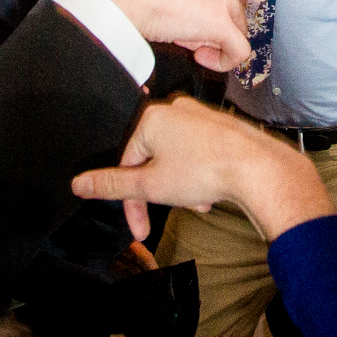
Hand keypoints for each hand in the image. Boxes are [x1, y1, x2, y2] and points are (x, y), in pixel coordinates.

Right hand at [72, 95, 330, 242]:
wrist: (257, 167)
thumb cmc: (205, 170)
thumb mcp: (150, 185)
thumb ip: (113, 185)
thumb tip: (80, 184)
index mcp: (151, 118)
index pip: (127, 162)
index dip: (131, 199)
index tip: (138, 225)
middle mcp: (175, 111)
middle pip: (152, 159)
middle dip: (161, 191)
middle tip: (171, 210)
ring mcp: (200, 116)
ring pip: (177, 159)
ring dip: (182, 186)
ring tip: (198, 202)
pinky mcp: (221, 127)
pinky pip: (199, 154)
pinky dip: (200, 175)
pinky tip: (210, 194)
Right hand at [73, 0, 255, 70]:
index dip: (224, 0)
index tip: (209, 11)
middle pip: (240, 5)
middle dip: (221, 18)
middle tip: (193, 26)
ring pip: (238, 28)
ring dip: (215, 37)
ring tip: (186, 38)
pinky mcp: (220, 24)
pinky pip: (239, 51)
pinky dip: (224, 60)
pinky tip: (201, 57)